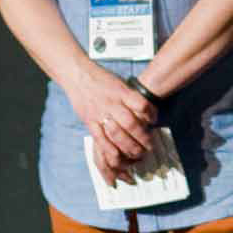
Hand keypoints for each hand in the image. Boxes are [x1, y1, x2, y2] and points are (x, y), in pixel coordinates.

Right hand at [66, 69, 156, 186]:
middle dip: (142, 138)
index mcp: (122, 91)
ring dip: (129, 148)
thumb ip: (131, 97)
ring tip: (138, 155)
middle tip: (149, 146)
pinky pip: (101, 141)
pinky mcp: (90, 123)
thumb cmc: (101, 78)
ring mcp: (100, 114)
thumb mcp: (120, 82)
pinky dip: (112, 151)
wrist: (78, 75)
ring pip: (117, 135)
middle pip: (131, 124)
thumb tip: (146, 112)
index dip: (151, 115)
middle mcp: (112, 103)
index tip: (154, 121)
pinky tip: (120, 157)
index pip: (141, 105)